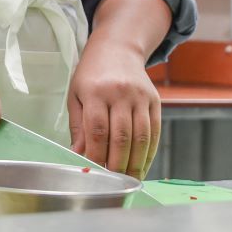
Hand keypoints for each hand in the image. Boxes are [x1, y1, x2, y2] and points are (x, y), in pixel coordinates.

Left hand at [67, 41, 160, 178]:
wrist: (117, 49)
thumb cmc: (92, 75)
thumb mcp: (76, 95)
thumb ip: (79, 127)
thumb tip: (79, 156)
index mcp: (95, 91)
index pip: (98, 130)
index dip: (97, 155)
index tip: (94, 172)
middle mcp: (120, 93)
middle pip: (122, 136)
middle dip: (117, 164)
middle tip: (113, 183)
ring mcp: (140, 96)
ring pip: (141, 137)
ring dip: (135, 163)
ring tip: (128, 180)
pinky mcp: (155, 100)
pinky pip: (154, 131)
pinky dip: (149, 152)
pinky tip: (142, 165)